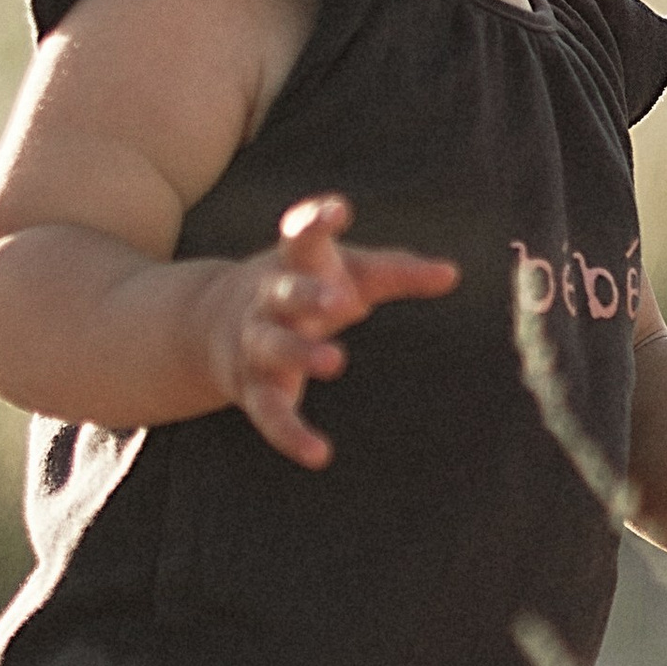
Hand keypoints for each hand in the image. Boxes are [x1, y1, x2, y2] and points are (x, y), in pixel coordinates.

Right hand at [211, 194, 456, 467]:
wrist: (213, 321)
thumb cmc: (306, 285)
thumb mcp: (350, 273)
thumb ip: (398, 272)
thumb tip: (454, 273)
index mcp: (294, 264)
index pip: (301, 237)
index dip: (316, 222)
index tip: (337, 210)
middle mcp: (270, 301)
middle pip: (284, 294)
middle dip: (306, 295)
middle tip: (340, 302)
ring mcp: (257, 344)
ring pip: (272, 348)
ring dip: (300, 353)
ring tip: (335, 361)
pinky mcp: (254, 389)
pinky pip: (270, 414)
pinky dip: (290, 435)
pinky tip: (319, 455)